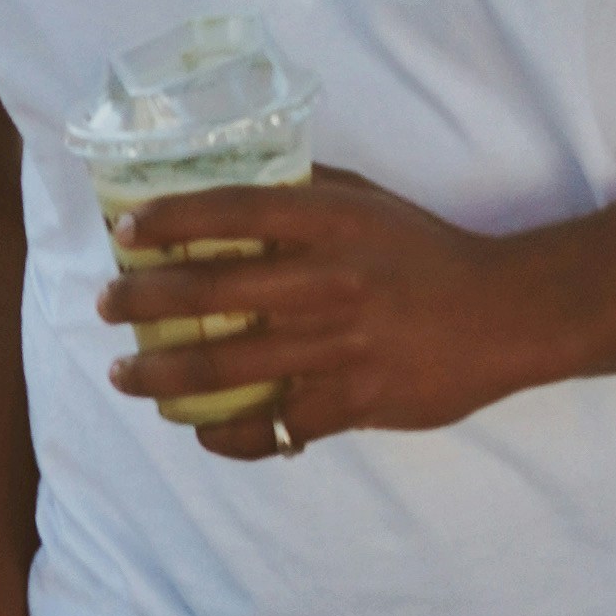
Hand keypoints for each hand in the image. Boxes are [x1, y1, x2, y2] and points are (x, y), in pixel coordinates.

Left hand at [100, 168, 547, 459]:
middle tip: (109, 305)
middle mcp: (331, 281)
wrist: (505, 314)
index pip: (233, 211)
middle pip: (211, 293)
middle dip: (144, 300)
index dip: (169, 219)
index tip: (125, 231)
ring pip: (228, 367)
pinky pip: (274, 427)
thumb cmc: (427, 252)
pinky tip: (200, 428)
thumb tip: (229, 182)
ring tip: (127, 373)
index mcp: (333, 222)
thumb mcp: (369, 204)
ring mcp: (342, 347)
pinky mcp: (355, 402)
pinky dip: (229, 434)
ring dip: (162, 373)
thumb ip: (305, 191)